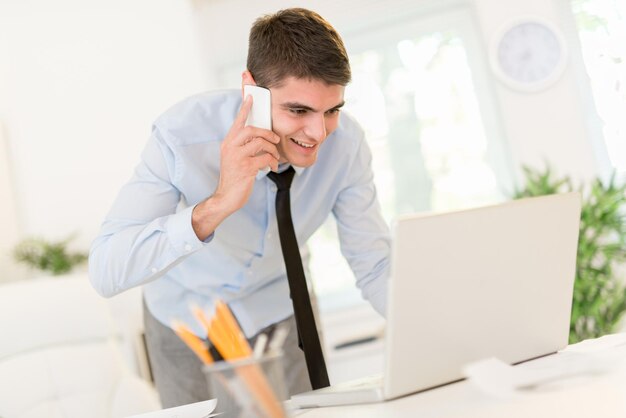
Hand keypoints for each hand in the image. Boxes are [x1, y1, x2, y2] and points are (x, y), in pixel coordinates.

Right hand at [192, 96, 279, 239]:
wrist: (226, 197)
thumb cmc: (234, 178)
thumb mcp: (236, 158)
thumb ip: (244, 147)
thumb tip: (262, 139)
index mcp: (228, 143)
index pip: (237, 122)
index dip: (245, 108)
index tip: (251, 97)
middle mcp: (230, 147)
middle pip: (252, 129)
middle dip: (267, 133)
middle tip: (274, 140)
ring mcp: (237, 157)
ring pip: (260, 143)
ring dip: (272, 150)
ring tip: (274, 158)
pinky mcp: (245, 168)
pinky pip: (264, 158)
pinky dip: (271, 162)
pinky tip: (271, 168)